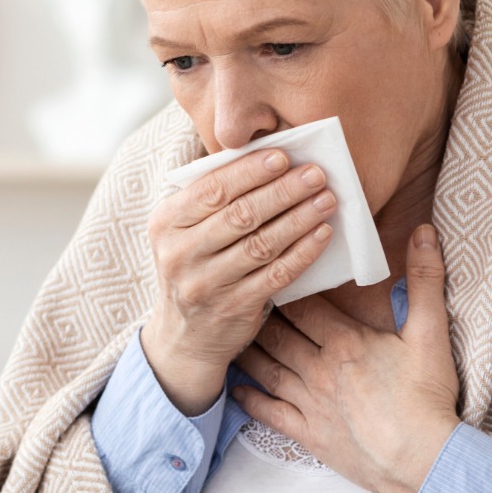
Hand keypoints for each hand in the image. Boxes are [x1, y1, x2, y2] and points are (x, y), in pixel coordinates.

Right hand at [140, 149, 338, 413]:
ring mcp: (206, 285)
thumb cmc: (194, 265)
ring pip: (261, 244)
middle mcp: (180, 254)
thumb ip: (211, 199)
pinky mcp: (234, 308)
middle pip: (240, 215)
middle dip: (283, 191)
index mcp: (165, 224)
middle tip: (316, 174)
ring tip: (326, 200)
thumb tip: (266, 160)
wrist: (184, 336)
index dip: (250, 172)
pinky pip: (276, 274)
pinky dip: (303, 252)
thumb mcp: (183, 231)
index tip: (283, 156)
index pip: (211, 190)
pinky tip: (322, 234)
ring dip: (299, 219)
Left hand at [232, 224, 461, 492]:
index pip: (303, 306)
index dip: (284, 286)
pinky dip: (249, 399)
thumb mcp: (431, 334)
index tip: (267, 269)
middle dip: (257, 313)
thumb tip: (425, 232)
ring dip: (247, 350)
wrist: (421, 460)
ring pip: (267, 368)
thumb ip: (426, 281)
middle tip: (237, 293)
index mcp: (345, 342)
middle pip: (277, 334)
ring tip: (229, 331)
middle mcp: (318, 370)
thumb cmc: (427, 399)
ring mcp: (309, 403)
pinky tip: (235, 388)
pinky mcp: (307, 434)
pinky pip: (269, 413)